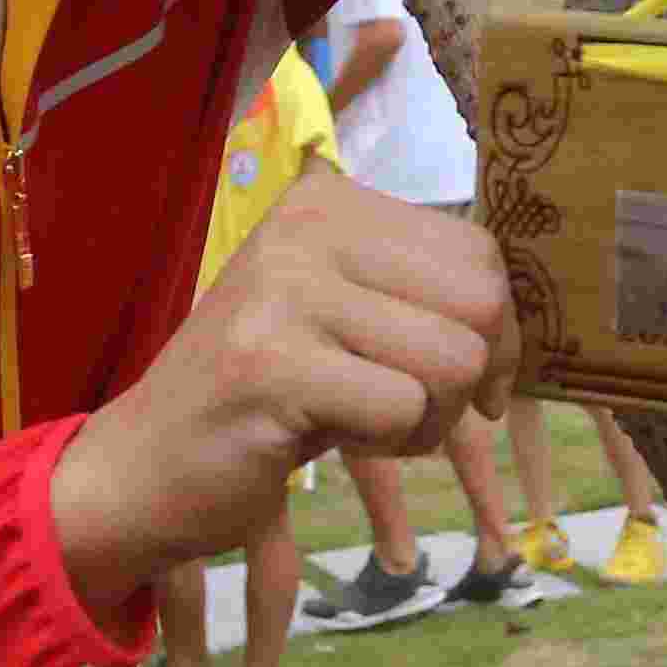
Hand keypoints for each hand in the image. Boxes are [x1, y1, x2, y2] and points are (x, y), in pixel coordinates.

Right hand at [52, 176, 509, 615]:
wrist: (141, 466)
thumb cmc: (262, 398)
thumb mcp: (340, 315)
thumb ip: (421, 292)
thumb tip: (525, 314)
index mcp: (328, 201)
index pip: (479, 251)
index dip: (494, 331)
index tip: (456, 381)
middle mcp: (305, 224)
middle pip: (480, 301)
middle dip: (467, 379)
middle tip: (403, 409)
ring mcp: (284, 290)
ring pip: (453, 358)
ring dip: (427, 419)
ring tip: (356, 421)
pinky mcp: (271, 364)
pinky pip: (404, 409)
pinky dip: (387, 444)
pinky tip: (324, 440)